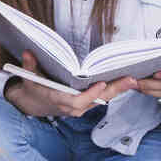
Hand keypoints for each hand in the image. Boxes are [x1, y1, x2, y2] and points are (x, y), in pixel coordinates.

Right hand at [3, 51, 134, 117]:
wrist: (34, 104)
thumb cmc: (33, 88)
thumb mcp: (28, 77)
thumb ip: (29, 66)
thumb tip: (28, 52)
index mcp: (58, 100)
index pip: (76, 101)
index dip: (89, 94)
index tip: (101, 83)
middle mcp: (71, 107)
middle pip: (96, 100)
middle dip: (114, 90)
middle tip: (130, 79)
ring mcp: (80, 108)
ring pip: (102, 100)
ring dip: (118, 90)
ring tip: (133, 79)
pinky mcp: (86, 105)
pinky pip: (102, 99)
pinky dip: (114, 90)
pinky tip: (125, 81)